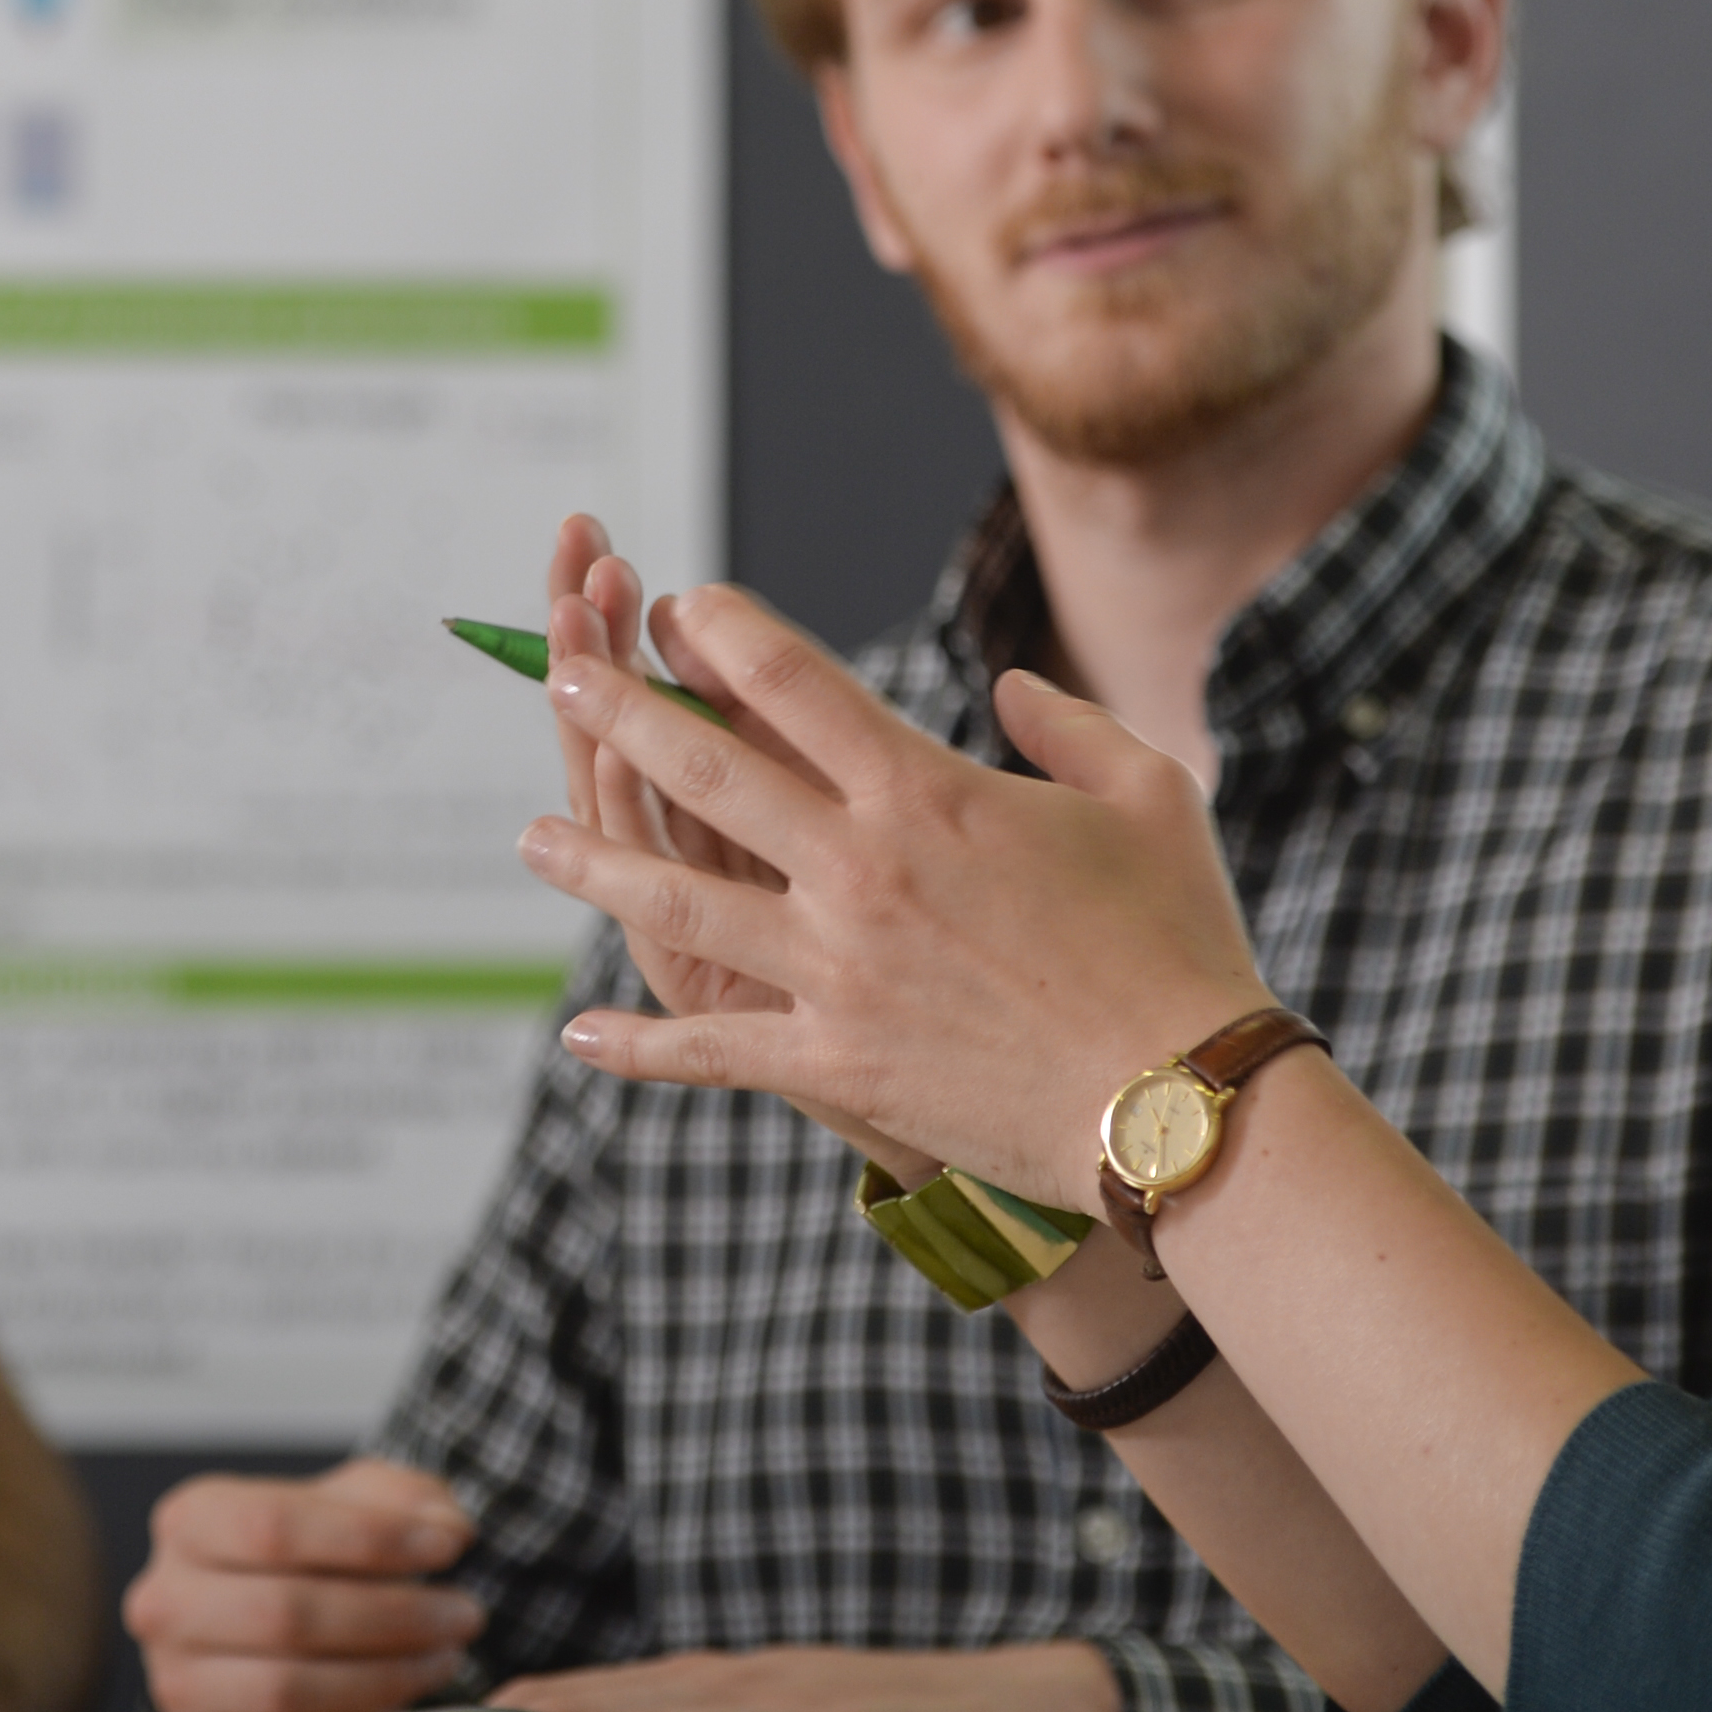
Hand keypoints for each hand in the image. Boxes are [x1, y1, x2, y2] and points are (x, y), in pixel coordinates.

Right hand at [124, 1457, 486, 1711]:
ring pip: (287, 1690)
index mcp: (191, 1521)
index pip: (274, 1527)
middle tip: (461, 1614)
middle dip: (395, 1616)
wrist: (265, 1618)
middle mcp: (167, 1601)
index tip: (445, 1547)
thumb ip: (406, 1497)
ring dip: (386, 1677)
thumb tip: (447, 1530)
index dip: (372, 1539)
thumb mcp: (354, 1498)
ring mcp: (178, 1681)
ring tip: (442, 1656)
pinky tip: (403, 1700)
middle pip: (285, 1613)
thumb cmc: (310, 1551)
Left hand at [523, 587, 1275, 1208]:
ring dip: (593, 860)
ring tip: (530, 837)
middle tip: (558, 678)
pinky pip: (712, 1047)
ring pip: (677, 897)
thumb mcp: (1148, 794)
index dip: (723, 634)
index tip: (677, 608)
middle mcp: (861, 867)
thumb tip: (1005, 688)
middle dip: (619, 713)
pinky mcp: (835, 1061)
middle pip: (706, 769)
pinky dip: (639, 1045)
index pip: (794, 683)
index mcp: (927, 790)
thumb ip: (1066, 724)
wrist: (1181, 1103)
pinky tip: (580, 1032)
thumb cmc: (1177, 942)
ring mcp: (836, 969)